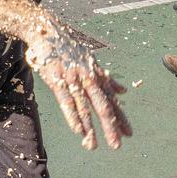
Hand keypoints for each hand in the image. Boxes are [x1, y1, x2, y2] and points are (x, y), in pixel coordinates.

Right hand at [26, 21, 131, 150]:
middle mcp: (89, 78)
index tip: (129, 134)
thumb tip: (124, 91)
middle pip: (103, 107)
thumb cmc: (68, 47)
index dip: (121, 117)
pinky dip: (72, 117)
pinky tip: (78, 130)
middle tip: (117, 145)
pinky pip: (66, 102)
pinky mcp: (57, 80)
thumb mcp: (90, 61)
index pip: (112, 100)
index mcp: (97, 75)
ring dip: (90, 129)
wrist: (47, 31)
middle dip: (111, 127)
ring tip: (92, 146)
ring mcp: (73, 79)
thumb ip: (106, 78)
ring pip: (84, 108)